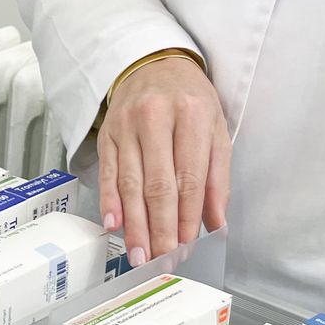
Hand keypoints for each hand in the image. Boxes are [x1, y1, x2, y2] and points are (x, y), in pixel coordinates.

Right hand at [98, 55, 230, 265]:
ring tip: (140, 253)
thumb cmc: (190, 100)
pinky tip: (114, 223)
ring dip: (134, 224)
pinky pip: (107, 173)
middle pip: (157, 185)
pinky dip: (109, 201)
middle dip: (160, 228)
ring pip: (130, 184)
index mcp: (191, 116)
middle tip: (162, 259)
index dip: (186, 217)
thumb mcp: (216, 129)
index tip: (187, 245)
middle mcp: (156, 119)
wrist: (153, 64)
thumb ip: (217, 177)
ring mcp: (127, 127)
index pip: (188, 178)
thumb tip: (216, 223)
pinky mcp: (107, 134)